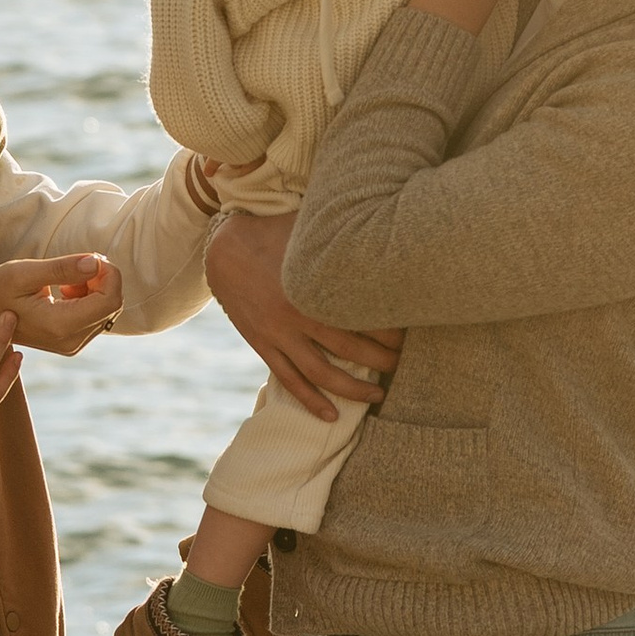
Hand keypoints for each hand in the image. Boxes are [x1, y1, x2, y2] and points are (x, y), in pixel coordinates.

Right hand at [0, 250, 124, 355]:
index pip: (110, 300)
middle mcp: (71, 340)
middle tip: (74, 264)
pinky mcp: (71, 341)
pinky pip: (95, 316)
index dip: (108, 273)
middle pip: (112, 305)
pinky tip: (63, 292)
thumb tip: (96, 263)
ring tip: (63, 280)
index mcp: (60, 324)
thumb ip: (61, 268)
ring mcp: (72, 344)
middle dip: (101, 279)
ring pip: (106, 310)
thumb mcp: (23, 273)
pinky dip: (87, 298)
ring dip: (94, 288)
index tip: (88, 258)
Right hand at [205, 211, 401, 423]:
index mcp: (314, 287)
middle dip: (382, 360)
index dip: (391, 329)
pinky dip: (310, 400)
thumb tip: (378, 219)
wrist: (224, 246)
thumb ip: (340, 233)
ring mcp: (279, 335)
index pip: (364, 315)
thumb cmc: (274, 230)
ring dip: (353, 389)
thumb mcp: (308, 227)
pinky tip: (330, 415)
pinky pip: (289, 379)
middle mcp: (299, 316)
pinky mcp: (263, 344)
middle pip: (351, 349)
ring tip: (378, 396)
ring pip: (322, 373)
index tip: (410, 335)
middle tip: (403, 366)